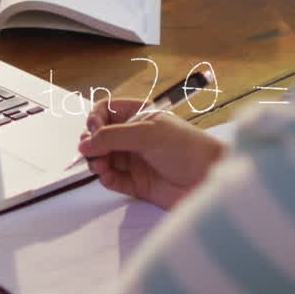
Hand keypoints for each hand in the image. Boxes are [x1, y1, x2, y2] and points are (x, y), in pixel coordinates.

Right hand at [77, 98, 227, 209]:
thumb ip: (113, 137)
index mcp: (139, 116)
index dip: (96, 119)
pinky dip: (105, 177)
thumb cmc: (188, 149)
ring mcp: (135, 159)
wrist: (209, 180)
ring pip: (103, 158)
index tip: (94, 130)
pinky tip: (107, 176)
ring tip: (100, 166)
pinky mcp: (136, 182)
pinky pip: (111, 179)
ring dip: (96, 161)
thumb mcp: (148, 134)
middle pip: (100, 136)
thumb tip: (85, 144)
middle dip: (92, 143)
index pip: (107, 111)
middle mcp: (135, 136)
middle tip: (91, 151)